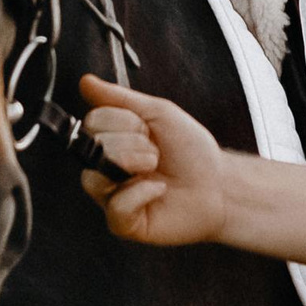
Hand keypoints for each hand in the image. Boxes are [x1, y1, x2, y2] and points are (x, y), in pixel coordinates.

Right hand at [78, 74, 232, 245]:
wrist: (219, 183)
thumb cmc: (191, 151)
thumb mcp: (158, 113)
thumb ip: (119, 98)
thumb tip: (86, 82)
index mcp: (112, 140)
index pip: (93, 122)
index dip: (122, 121)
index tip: (147, 129)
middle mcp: (107, 168)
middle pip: (93, 148)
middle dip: (132, 143)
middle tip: (155, 152)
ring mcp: (112, 196)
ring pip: (94, 179)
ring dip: (132, 165)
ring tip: (154, 167)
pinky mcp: (124, 223)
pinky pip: (116, 207)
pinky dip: (141, 194)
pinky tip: (158, 189)